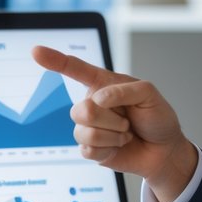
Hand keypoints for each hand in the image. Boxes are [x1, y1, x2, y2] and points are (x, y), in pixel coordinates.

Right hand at [31, 45, 197, 201]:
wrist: (164, 150)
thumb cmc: (157, 117)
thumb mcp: (148, 94)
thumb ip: (123, 90)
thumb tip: (97, 99)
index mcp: (102, 84)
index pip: (74, 69)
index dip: (54, 60)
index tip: (36, 51)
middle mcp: (92, 104)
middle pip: (82, 110)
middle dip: (111, 119)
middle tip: (127, 121)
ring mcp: (89, 127)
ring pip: (85, 132)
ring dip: (113, 135)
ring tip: (125, 133)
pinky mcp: (91, 149)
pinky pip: (88, 150)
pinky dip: (110, 149)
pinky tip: (119, 146)